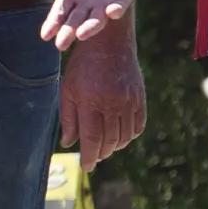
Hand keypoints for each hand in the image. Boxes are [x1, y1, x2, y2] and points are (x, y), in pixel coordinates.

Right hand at [31, 0, 145, 48]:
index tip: (45, 36)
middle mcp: (87, 2)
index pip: (59, 13)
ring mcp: (104, 2)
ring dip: (90, 28)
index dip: (52, 24)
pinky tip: (111, 12)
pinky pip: (118, 7)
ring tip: (81, 34)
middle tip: (61, 45)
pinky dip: (115, 11)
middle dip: (67, 33)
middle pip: (75, 22)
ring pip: (96, 20)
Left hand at [57, 25, 145, 166]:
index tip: (86, 167)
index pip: (91, 139)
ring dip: (115, 147)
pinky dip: (130, 136)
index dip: (89, 156)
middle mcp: (111, 103)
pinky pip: (138, 126)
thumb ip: (68, 117)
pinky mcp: (140, 98)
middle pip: (109, 140)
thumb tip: (68, 143)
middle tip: (95, 157)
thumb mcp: (68, 88)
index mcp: (90, 101)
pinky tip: (121, 137)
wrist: (109, 41)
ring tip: (106, 149)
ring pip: (124, 136)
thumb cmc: (83, 66)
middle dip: (101, 153)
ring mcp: (128, 101)